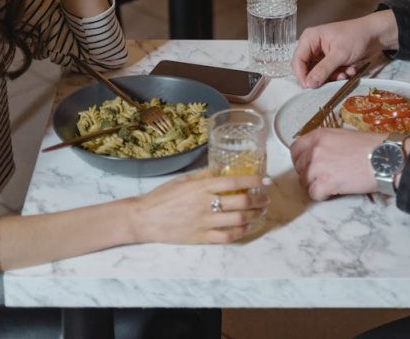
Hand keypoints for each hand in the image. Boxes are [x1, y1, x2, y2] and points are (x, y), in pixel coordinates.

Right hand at [128, 170, 268, 243]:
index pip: (234, 182)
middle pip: (241, 202)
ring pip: (238, 220)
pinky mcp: (201, 237)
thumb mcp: (183, 180)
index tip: (264, 180)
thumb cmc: (162, 197)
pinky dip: (241, 232)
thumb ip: (204, 176)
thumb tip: (223, 171)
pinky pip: (227, 236)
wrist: (144, 219)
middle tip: (265, 198)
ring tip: (260, 212)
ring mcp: (204, 222)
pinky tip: (246, 227)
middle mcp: (205, 204)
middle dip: (259, 200)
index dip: (253, 181)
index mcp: (201, 187)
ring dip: (254, 215)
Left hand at [290, 128, 384, 199]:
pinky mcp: (325, 183)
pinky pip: (314, 194)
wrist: (386, 158)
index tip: (307, 164)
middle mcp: (315, 149)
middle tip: (323, 177)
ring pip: (304, 182)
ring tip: (333, 184)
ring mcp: (318, 166)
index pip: (295, 148)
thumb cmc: (372, 146)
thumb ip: (327, 143)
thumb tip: (321, 153)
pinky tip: (336, 191)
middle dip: (309, 174)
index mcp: (319, 135)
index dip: (300, 159)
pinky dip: (323, 195)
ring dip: (316, 185)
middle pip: (299, 167)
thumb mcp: (345, 136)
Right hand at [292, 11, 398, 87]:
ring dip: (332, 76)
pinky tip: (350, 70)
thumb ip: (323, 70)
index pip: (297, 60)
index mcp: (310, 38)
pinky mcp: (330, 59)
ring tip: (346, 73)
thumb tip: (309, 84)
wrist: (375, 34)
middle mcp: (312, 45)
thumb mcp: (339, 54)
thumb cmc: (356, 37)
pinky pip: (328, 73)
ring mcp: (321, 53)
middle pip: (307, 68)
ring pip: (319, 73)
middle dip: (321, 77)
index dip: (302, 75)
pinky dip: (338, 74)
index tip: (309, 87)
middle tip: (333, 80)